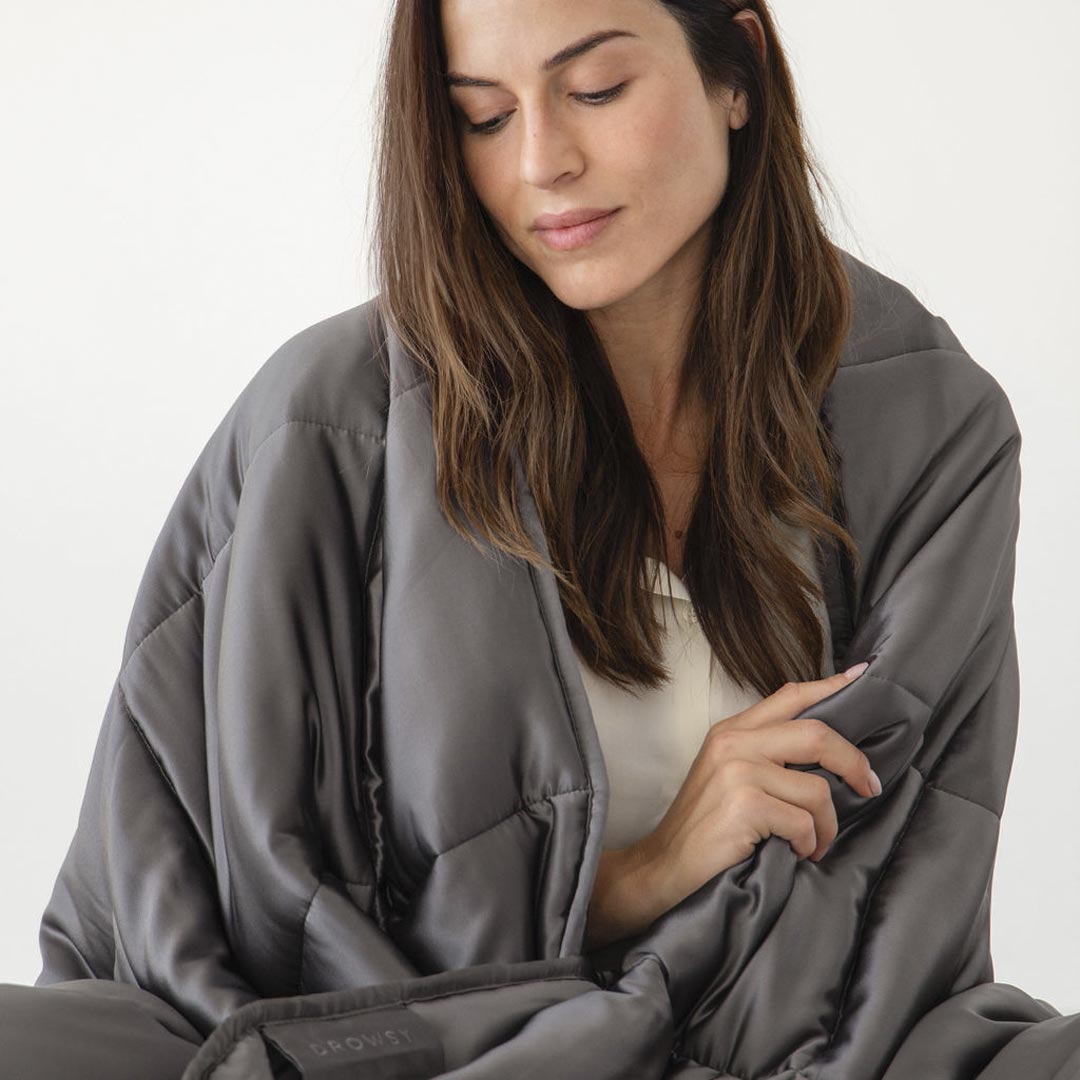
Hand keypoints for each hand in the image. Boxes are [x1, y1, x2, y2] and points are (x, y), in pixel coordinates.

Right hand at [629, 665, 879, 919]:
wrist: (663, 866)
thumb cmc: (704, 826)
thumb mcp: (727, 776)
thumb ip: (765, 755)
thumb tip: (825, 752)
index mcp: (731, 730)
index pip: (789, 695)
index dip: (830, 684)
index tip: (861, 675)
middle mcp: (734, 743)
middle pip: (816, 734)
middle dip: (853, 763)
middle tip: (868, 786)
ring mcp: (737, 772)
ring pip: (816, 789)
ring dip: (826, 825)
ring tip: (813, 843)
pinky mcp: (744, 805)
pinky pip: (803, 822)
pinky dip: (808, 843)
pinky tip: (795, 852)